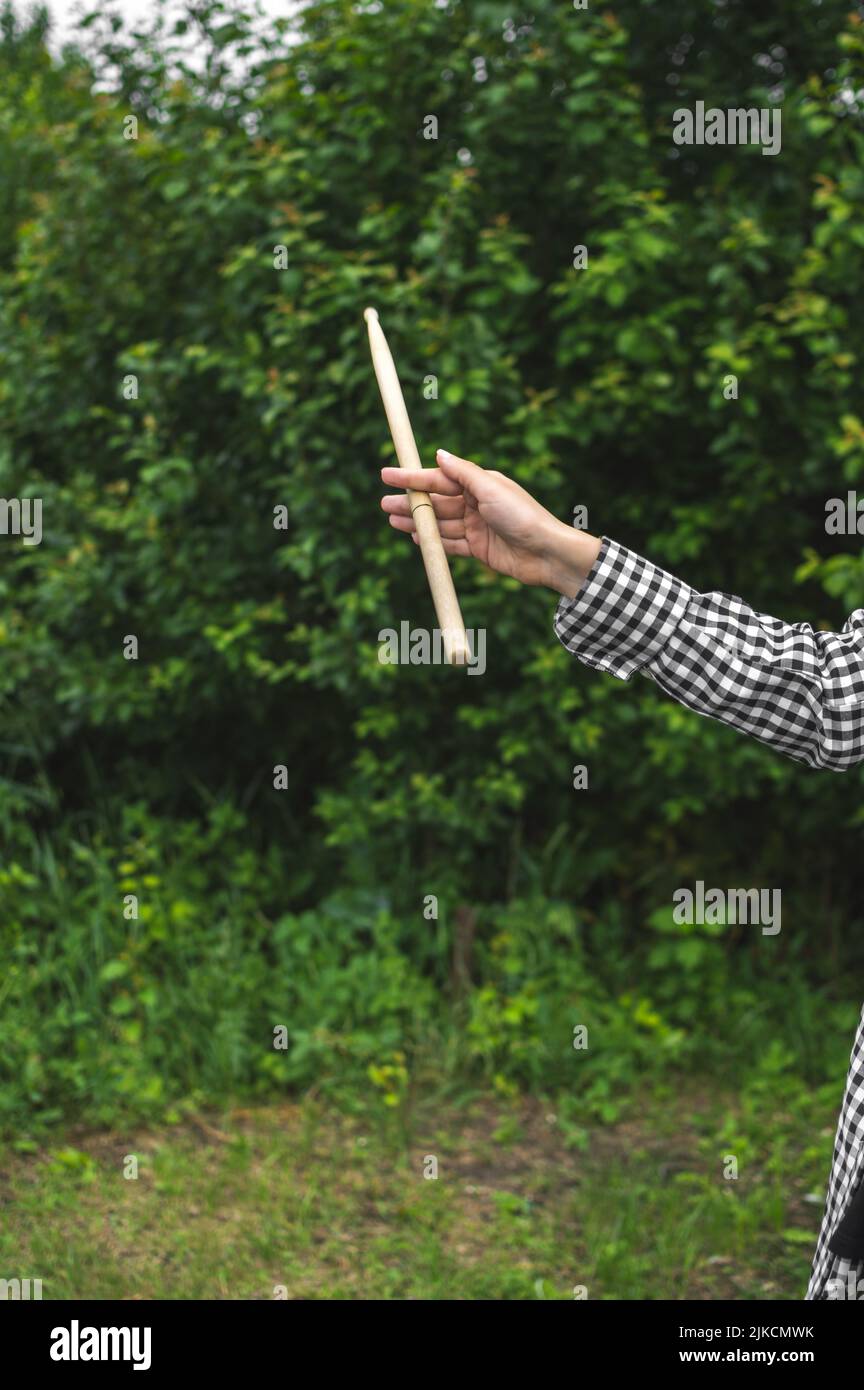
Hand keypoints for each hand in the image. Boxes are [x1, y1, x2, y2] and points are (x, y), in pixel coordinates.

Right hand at [380, 449, 601, 596]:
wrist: (546, 553)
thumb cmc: (523, 516)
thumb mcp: (491, 488)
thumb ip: (463, 472)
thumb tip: (439, 453)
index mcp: (480, 484)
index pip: (438, 478)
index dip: (412, 477)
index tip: (386, 474)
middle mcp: (477, 503)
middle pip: (436, 502)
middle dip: (410, 503)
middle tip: (383, 503)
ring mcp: (477, 527)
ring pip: (439, 523)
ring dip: (416, 523)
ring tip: (392, 521)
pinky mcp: (479, 549)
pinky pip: (450, 544)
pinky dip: (432, 542)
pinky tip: (415, 539)